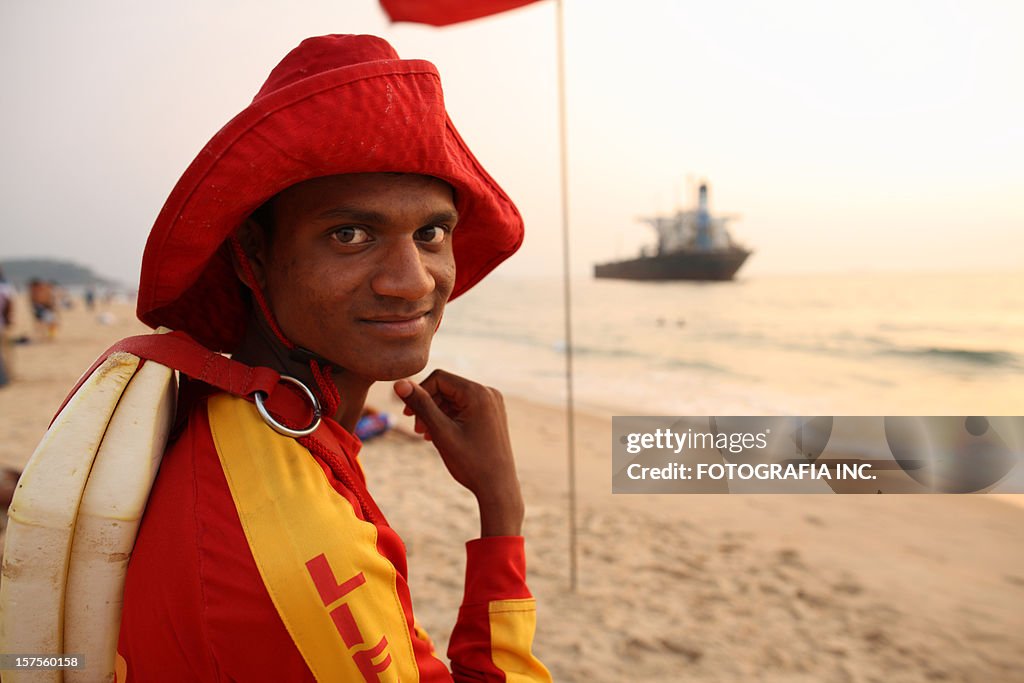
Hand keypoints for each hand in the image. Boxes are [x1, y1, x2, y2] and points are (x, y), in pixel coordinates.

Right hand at [394, 370, 523, 536]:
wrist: (498, 487)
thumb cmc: (471, 462)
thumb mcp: (441, 431)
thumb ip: (421, 405)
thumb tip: (399, 383)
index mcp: (478, 393)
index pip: (439, 378)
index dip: (419, 393)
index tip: (408, 414)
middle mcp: (488, 393)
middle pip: (447, 387)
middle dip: (428, 405)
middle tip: (417, 430)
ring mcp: (492, 403)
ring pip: (454, 398)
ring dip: (436, 413)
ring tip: (426, 435)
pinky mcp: (491, 414)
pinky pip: (464, 407)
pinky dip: (449, 418)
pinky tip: (439, 435)